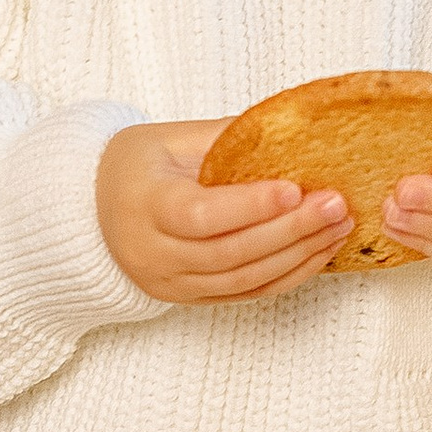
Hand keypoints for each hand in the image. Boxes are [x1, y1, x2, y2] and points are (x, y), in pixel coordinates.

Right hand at [98, 121, 348, 306]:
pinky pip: (246, 295)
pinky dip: (288, 276)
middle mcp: (153, 253)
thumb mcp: (169, 138)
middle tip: (334, 205)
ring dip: (298, 256)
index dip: (249, 206)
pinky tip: (318, 252)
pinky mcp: (189, 299)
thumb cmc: (136, 166)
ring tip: (338, 226)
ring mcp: (171, 283)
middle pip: (230, 253)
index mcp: (144, 205)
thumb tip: (291, 132)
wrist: (93, 210)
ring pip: (243, 280)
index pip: (201, 215)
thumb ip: (225, 138)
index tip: (294, 188)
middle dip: (289, 230)